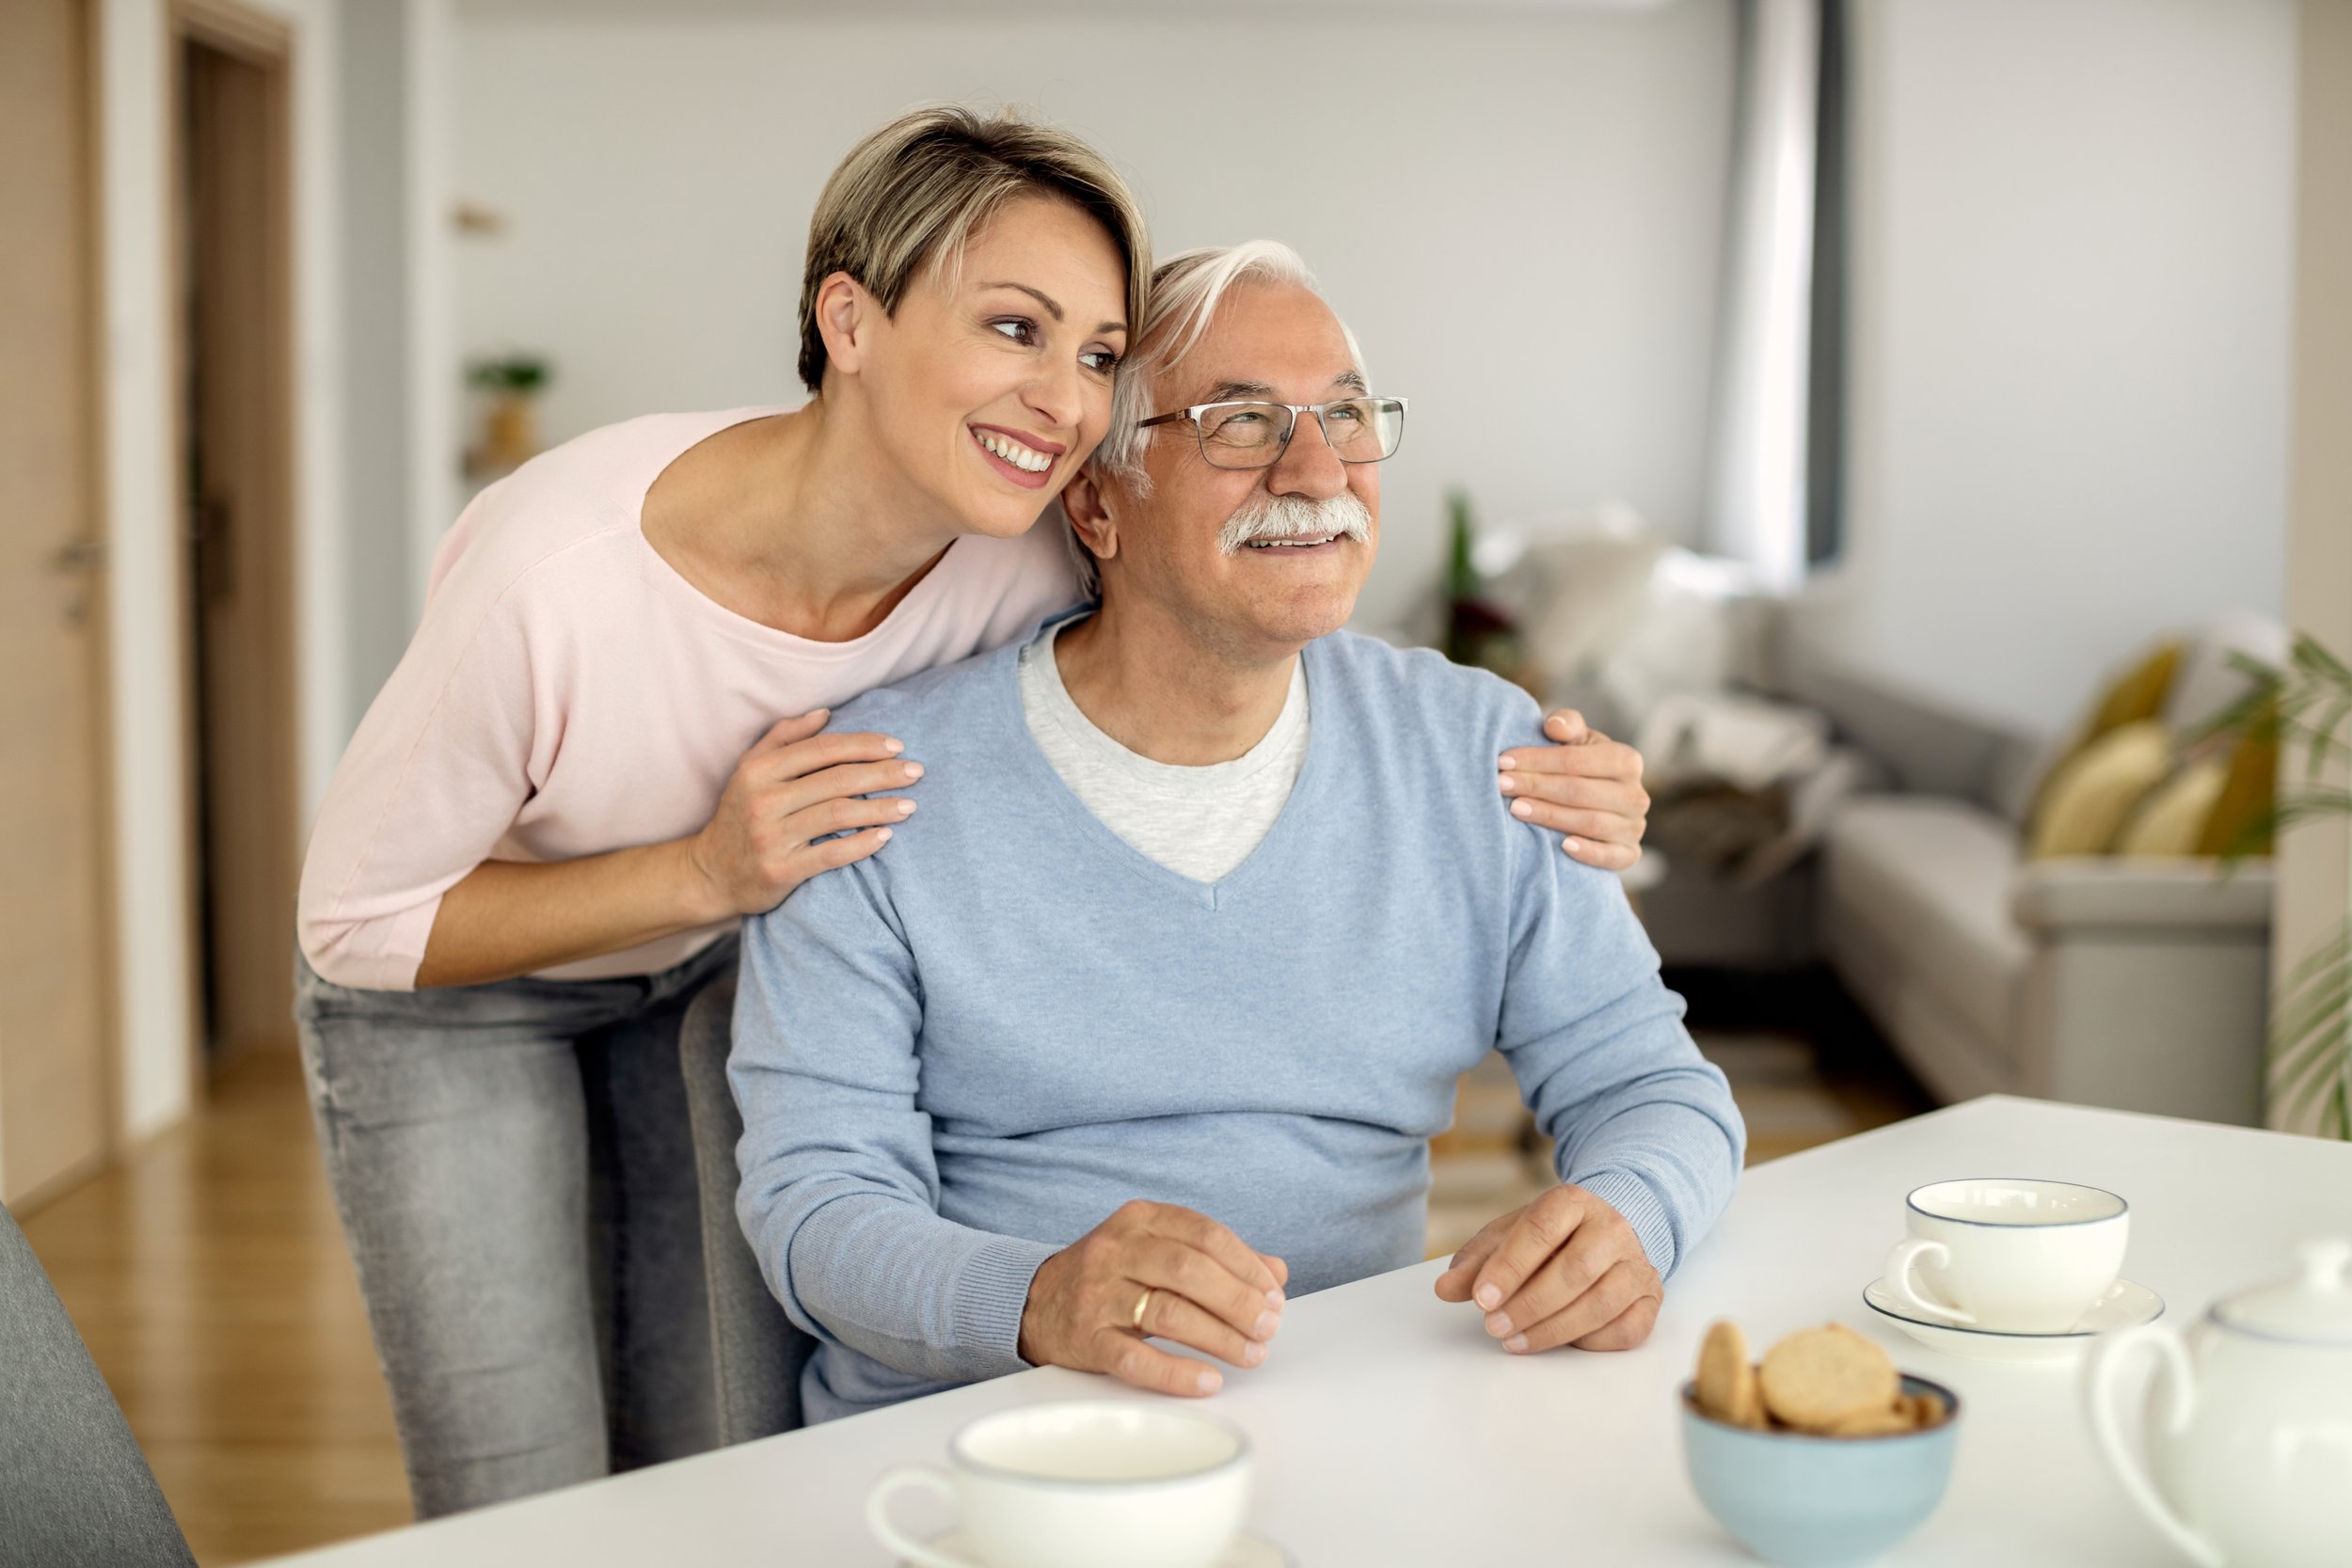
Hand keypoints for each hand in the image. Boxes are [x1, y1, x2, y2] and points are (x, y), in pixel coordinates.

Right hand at [684, 711, 922, 917]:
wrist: (711, 873)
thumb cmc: (740, 815)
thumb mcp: (750, 770)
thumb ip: (785, 737)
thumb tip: (825, 713)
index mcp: (759, 770)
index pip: (823, 749)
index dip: (864, 745)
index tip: (897, 746)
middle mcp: (764, 800)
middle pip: (837, 779)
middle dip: (883, 773)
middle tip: (916, 772)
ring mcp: (772, 837)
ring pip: (839, 814)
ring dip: (881, 808)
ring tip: (910, 805)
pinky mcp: (781, 871)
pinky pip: (831, 855)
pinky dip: (862, 844)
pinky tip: (886, 836)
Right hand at [1018, 1201, 1289, 1397]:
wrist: (1035, 1302)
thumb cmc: (1110, 1276)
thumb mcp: (1157, 1250)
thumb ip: (1215, 1257)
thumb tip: (1275, 1272)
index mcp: (1139, 1220)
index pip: (1205, 1234)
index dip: (1246, 1265)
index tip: (1273, 1293)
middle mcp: (1116, 1251)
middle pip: (1189, 1269)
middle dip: (1238, 1300)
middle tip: (1268, 1326)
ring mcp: (1098, 1295)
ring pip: (1168, 1311)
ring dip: (1219, 1337)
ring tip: (1251, 1353)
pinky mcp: (1086, 1338)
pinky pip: (1135, 1357)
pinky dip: (1176, 1372)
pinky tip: (1207, 1381)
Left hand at [1433, 1183, 1662, 1352]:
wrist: (1607, 1230)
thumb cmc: (1551, 1237)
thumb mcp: (1508, 1237)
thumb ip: (1476, 1262)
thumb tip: (1445, 1288)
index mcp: (1573, 1201)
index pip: (1541, 1230)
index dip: (1509, 1267)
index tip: (1482, 1298)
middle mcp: (1612, 1228)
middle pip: (1574, 1271)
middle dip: (1528, 1304)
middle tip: (1494, 1326)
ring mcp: (1637, 1264)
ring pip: (1600, 1304)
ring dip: (1553, 1329)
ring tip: (1515, 1341)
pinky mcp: (1651, 1298)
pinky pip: (1626, 1329)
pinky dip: (1591, 1342)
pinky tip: (1562, 1342)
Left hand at [1498, 710, 1649, 870]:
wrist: (1589, 802)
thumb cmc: (1577, 766)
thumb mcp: (1574, 740)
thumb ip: (1567, 725)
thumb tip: (1553, 726)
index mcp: (1626, 760)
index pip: (1577, 760)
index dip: (1538, 760)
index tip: (1503, 761)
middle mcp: (1636, 795)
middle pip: (1580, 792)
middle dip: (1537, 787)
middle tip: (1502, 784)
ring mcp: (1634, 827)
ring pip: (1591, 822)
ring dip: (1550, 816)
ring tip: (1515, 808)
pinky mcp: (1629, 854)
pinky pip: (1612, 857)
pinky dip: (1589, 853)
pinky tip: (1562, 846)